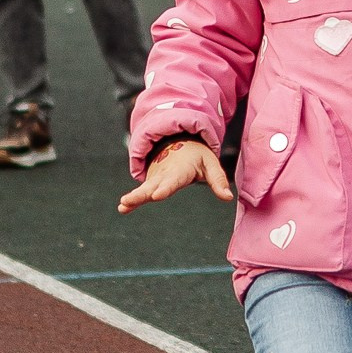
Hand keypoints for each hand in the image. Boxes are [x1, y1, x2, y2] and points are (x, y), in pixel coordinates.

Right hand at [118, 136, 232, 212]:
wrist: (178, 143)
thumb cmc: (197, 156)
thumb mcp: (210, 164)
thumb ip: (218, 180)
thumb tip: (228, 197)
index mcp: (180, 170)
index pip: (172, 180)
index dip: (165, 188)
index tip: (157, 195)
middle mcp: (164, 174)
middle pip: (152, 185)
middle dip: (141, 194)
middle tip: (128, 201)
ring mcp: (155, 178)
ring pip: (144, 189)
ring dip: (134, 197)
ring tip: (123, 205)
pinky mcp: (151, 183)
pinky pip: (141, 192)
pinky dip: (132, 199)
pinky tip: (123, 208)